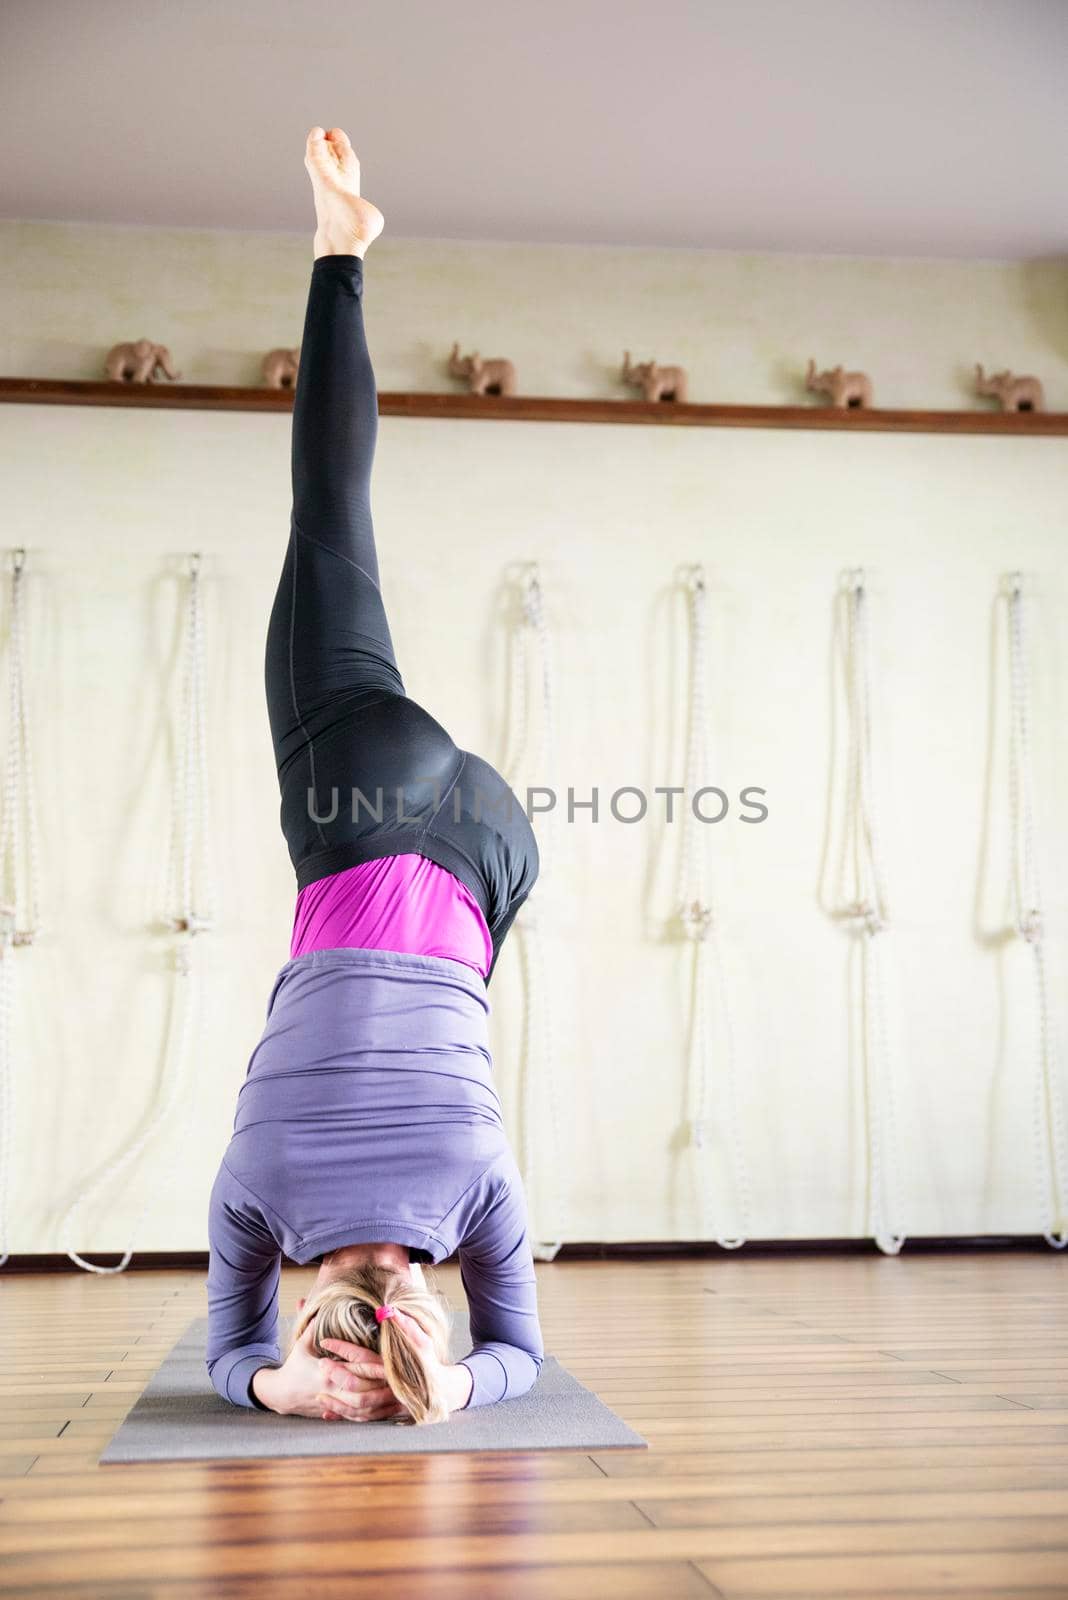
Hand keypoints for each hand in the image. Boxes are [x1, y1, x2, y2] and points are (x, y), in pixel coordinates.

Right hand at [260, 1316, 407, 1421]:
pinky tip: (390, 1410)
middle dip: (385, 1386)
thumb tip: (314, 1301)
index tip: (392, 1360)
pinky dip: (376, 1414)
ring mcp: (336, 1405)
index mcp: (327, 1374)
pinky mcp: (339, 1413)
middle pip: (364, 1392)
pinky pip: (360, 1418)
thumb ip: (312, 1326)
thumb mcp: (302, 1344)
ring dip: (384, 1403)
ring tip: (403, 1396)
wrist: (281, 1394)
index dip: (375, 1365)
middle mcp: (333, 1392)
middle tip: (406, 1378)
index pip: (356, 1369)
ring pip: (364, 1408)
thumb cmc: (294, 1366)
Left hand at [321, 1307, 472, 1417]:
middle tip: (319, 1365)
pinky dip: (343, 1417)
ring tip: (319, 1395)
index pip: (361, 1356)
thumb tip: (389, 1310)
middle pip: (356, 1383)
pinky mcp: (385, 1414)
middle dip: (335, 1374)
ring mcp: (387, 1403)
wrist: (443, 1391)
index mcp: (392, 1366)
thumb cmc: (429, 1362)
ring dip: (336, 1402)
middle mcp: (388, 1386)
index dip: (342, 1348)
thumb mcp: (422, 1341)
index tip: (325, 1341)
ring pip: (357, 1406)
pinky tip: (328, 1414)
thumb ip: (407, 1326)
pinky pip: (361, 1419)